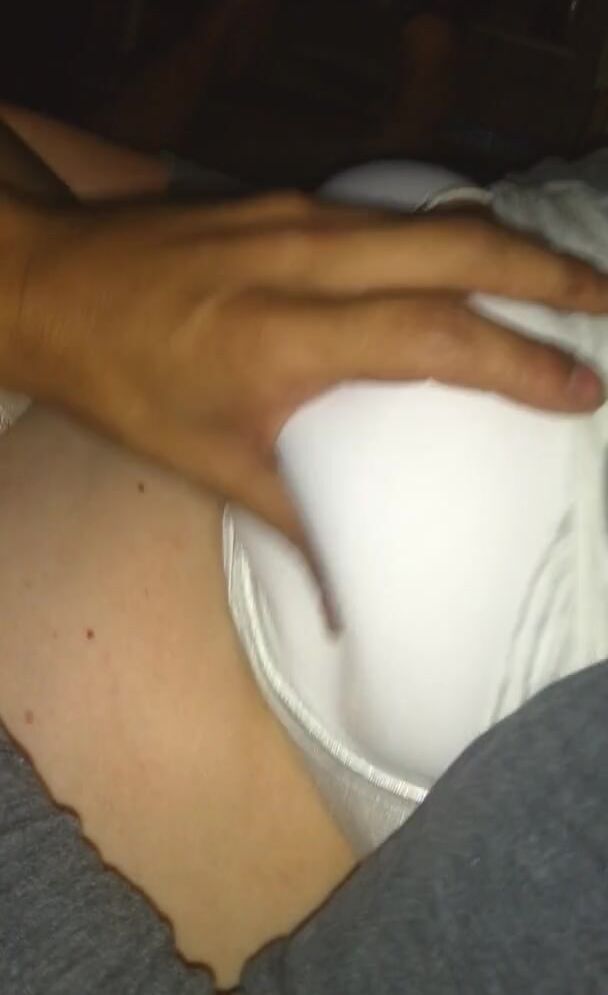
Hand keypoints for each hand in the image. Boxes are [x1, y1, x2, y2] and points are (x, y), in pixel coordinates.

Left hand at [5, 192, 607, 545]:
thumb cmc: (119, 380)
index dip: (518, 362)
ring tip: (563, 284)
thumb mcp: (205, 462)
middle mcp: (302, 260)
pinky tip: (470, 262)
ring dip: (506, 246)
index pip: (432, 336)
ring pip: (431, 215)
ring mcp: (296, 217)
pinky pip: (391, 210)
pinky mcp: (285, 199)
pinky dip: (448, 234)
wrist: (45, 283)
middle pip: (457, 247)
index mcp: (282, 336)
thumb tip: (343, 605)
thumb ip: (291, 524)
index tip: (584, 388)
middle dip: (550, 274)